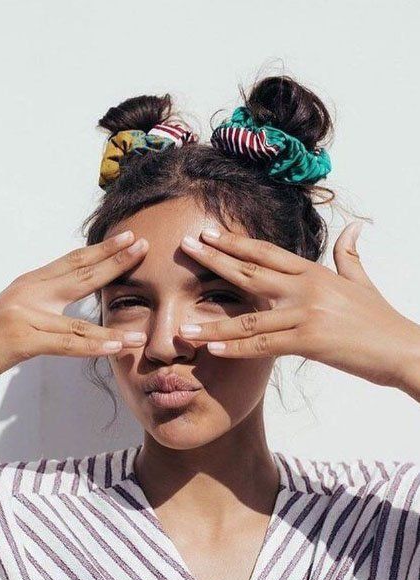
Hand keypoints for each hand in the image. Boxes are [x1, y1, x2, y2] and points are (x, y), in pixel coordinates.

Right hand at [0, 232, 148, 391]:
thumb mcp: (18, 312)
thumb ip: (46, 305)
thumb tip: (72, 306)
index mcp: (31, 284)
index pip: (73, 261)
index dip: (102, 249)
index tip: (128, 238)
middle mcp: (29, 293)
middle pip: (80, 274)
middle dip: (114, 261)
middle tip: (143, 247)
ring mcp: (25, 314)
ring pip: (79, 321)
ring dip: (112, 328)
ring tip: (140, 332)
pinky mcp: (21, 339)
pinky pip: (65, 344)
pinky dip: (93, 347)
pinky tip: (115, 348)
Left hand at [178, 224, 419, 392]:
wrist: (403, 347)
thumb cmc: (379, 318)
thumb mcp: (361, 280)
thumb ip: (351, 254)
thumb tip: (356, 228)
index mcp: (313, 271)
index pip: (266, 252)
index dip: (235, 242)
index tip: (209, 235)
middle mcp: (305, 287)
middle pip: (250, 271)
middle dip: (214, 260)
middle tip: (184, 248)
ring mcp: (306, 313)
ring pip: (249, 317)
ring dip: (213, 321)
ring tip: (183, 326)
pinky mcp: (310, 340)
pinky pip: (264, 345)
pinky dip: (236, 348)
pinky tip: (212, 348)